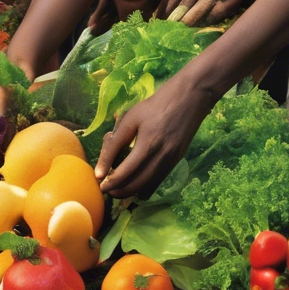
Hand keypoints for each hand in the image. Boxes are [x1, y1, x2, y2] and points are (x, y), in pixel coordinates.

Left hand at [95, 75, 214, 197]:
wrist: (188, 99)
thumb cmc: (155, 105)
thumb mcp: (131, 118)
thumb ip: (115, 143)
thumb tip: (101, 168)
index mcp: (148, 144)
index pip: (125, 172)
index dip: (110, 182)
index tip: (100, 185)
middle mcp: (161, 157)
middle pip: (136, 184)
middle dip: (119, 190)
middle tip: (106, 188)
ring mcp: (171, 162)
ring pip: (148, 186)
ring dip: (130, 190)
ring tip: (117, 187)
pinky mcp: (176, 161)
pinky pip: (157, 181)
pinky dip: (144, 186)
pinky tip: (134, 182)